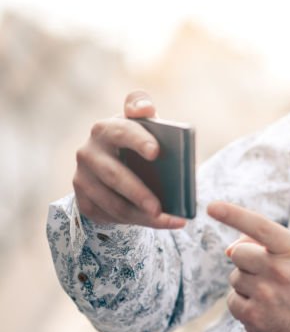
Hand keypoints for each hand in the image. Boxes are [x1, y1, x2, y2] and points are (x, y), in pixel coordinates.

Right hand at [72, 90, 187, 228]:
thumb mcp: (140, 126)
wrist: (109, 161)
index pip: (122, 133)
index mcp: (105, 130)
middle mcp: (88, 153)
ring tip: (165, 220)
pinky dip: (136, 222)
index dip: (139, 141)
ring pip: (112, 203)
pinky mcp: (83, 200)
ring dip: (139, 215)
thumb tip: (148, 108)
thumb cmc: (134, 142)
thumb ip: (144, 114)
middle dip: (138, 193)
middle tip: (158, 208)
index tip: (156, 152)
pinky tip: (158, 223)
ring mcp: (82, 178)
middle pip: (114, 175)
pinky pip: (109, 216)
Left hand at [208, 200, 289, 331]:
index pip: (259, 226)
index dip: (233, 214)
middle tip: (270, 274)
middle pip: (238, 253)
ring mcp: (265, 295)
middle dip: (247, 261)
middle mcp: (280, 270)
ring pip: (234, 277)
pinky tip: (264, 309)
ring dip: (247, 284)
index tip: (212, 206)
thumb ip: (267, 244)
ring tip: (272, 294)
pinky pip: (232, 301)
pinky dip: (244, 304)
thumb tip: (229, 248)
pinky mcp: (253, 317)